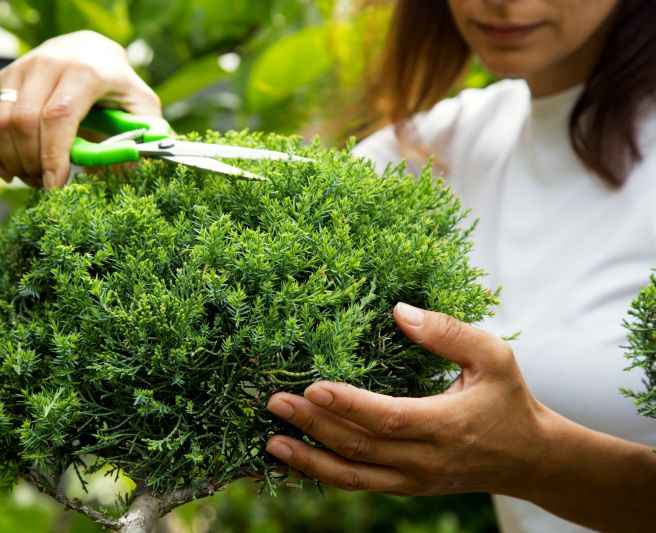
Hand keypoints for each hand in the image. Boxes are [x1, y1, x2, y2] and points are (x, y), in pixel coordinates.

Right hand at [0, 30, 160, 188]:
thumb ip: (147, 135)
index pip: (58, 116)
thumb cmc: (118, 87)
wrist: (89, 51)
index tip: (55, 186)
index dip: (53, 156)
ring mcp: (19, 70)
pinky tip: (9, 171)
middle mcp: (47, 64)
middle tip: (46, 185)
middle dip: (32, 164)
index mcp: (85, 71)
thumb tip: (145, 167)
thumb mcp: (141, 106)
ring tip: (33, 178)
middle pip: (24, 123)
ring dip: (12, 161)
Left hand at [265, 302, 553, 496]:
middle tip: (275, 404)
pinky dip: (326, 473)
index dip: (348, 405)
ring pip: (354, 474)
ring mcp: (414, 479)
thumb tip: (399, 310)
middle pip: (360, 447)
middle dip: (314, 426)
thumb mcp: (493, 357)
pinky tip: (299, 459)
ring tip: (272, 441)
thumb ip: (449, 332)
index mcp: (446, 424)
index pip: (387, 418)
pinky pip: (360, 483)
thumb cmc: (509, 400)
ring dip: (310, 459)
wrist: (529, 459)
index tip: (312, 388)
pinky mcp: (407, 487)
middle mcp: (425, 459)